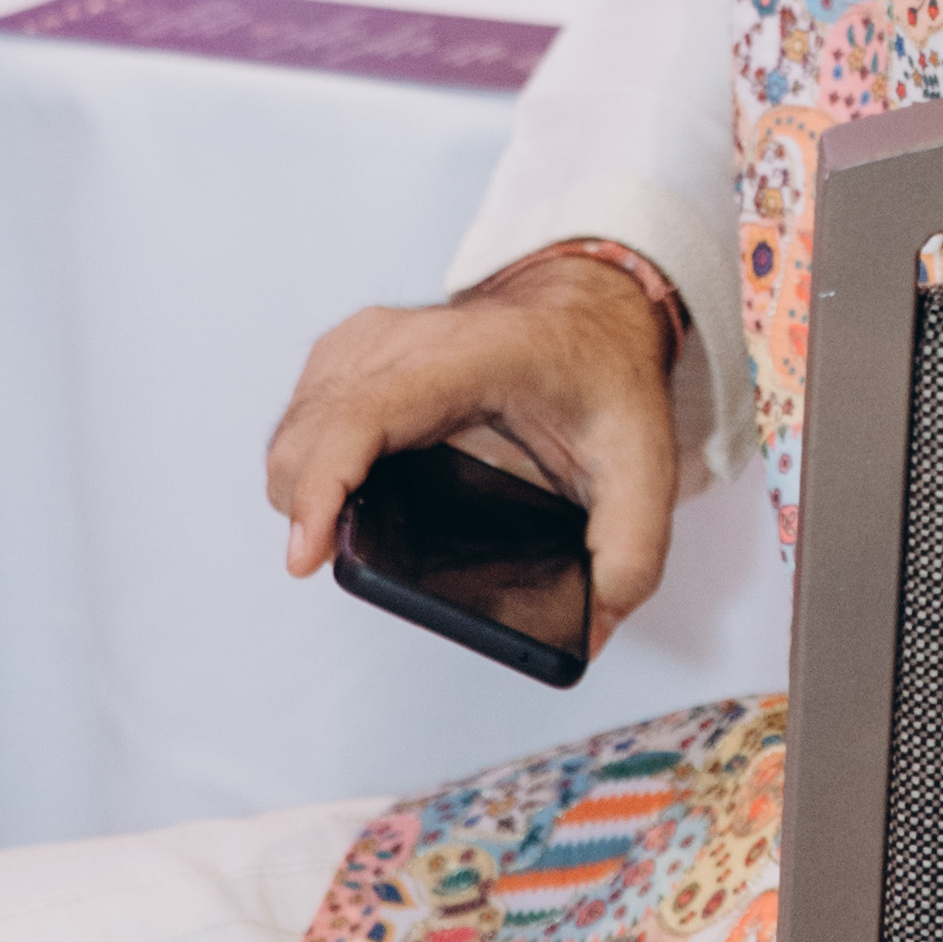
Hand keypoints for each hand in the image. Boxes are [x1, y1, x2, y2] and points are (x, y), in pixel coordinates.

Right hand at [267, 246, 678, 660]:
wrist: (589, 308)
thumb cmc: (606, 374)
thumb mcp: (646, 463)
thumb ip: (632, 554)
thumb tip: (590, 632)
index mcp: (475, 356)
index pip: (365, 414)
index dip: (324, 485)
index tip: (309, 552)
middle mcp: (410, 336)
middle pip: (312, 430)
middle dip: (309, 507)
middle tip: (336, 561)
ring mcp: (375, 336)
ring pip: (296, 423)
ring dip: (303, 487)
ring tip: (336, 536)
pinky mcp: (357, 347)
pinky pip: (305, 410)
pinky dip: (310, 459)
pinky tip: (339, 492)